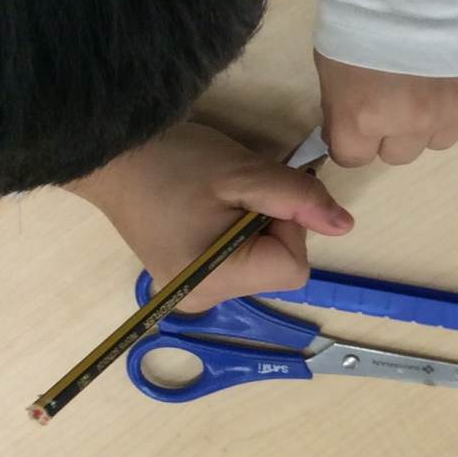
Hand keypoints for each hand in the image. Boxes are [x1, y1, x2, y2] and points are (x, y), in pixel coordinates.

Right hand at [66, 122, 353, 308]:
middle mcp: (206, 301)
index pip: (293, 265)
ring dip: (257, 229)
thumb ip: (298, 200)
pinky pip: (240, 262)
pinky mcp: (189, 279)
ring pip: (263, 264)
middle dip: (274, 227)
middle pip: (280, 268)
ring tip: (219, 200)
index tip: (257, 195)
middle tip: (237, 194)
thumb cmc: (173, 162)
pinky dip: (239, 235)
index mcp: (218, 283)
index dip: (289, 225)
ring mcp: (195, 293)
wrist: (112, 156)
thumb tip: (345, 226)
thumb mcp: (244, 172)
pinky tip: (211, 212)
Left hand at [315, 54, 457, 166]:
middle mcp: (412, 126)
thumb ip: (345, 102)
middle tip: (395, 92)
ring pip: (440, 138)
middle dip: (393, 129)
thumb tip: (355, 122)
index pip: (354, 157)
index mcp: (365, 117)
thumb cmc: (364, 4)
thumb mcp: (331, 57)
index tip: (357, 116)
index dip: (353, 136)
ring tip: (431, 78)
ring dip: (431, 118)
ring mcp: (456, 112)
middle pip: (399, 153)